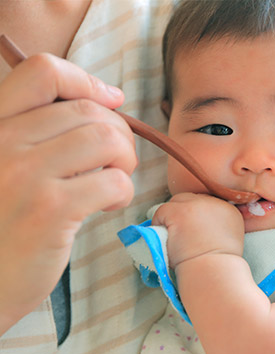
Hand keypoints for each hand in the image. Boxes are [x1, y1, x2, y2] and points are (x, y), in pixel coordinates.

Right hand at [0, 54, 136, 334]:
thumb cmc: (2, 223)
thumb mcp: (5, 165)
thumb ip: (38, 133)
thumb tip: (107, 101)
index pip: (43, 71)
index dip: (87, 81)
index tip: (112, 101)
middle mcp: (1, 141)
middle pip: (88, 110)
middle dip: (119, 132)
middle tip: (117, 160)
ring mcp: (24, 175)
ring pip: (107, 139)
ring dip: (125, 159)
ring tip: (114, 179)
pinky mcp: (50, 210)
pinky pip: (114, 181)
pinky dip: (124, 191)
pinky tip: (109, 205)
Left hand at [152, 193, 244, 269]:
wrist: (213, 273)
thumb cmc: (218, 265)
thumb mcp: (228, 240)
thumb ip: (217, 227)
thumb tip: (198, 225)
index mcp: (229, 210)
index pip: (206, 203)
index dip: (196, 217)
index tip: (193, 232)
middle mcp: (214, 203)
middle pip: (191, 199)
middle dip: (183, 214)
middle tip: (181, 234)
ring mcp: (196, 206)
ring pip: (176, 203)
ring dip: (172, 218)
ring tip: (174, 237)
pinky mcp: (180, 212)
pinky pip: (161, 212)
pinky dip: (159, 224)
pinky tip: (166, 238)